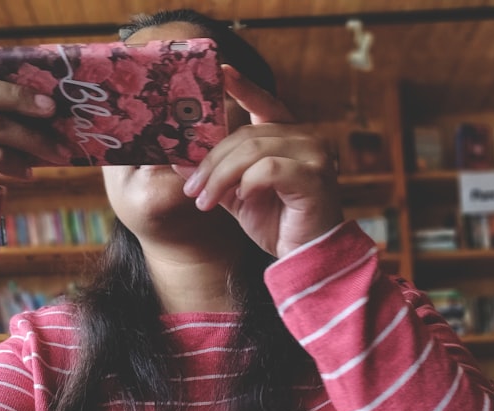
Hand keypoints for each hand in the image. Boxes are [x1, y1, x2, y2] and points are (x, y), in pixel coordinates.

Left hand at [178, 65, 343, 257]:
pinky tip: (244, 200)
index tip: (220, 72)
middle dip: (211, 161)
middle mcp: (307, 138)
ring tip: (205, 201)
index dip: (243, 86)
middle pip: (246, 134)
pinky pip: (269, 169)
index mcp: (290, 136)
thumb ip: (214, 175)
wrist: (305, 257)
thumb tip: (178, 158)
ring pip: (254, 150)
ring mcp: (315, 155)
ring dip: (221, 176)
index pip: (264, 103)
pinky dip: (248, 184)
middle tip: (191, 187)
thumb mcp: (237, 196)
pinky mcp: (315, 177)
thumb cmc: (277, 224)